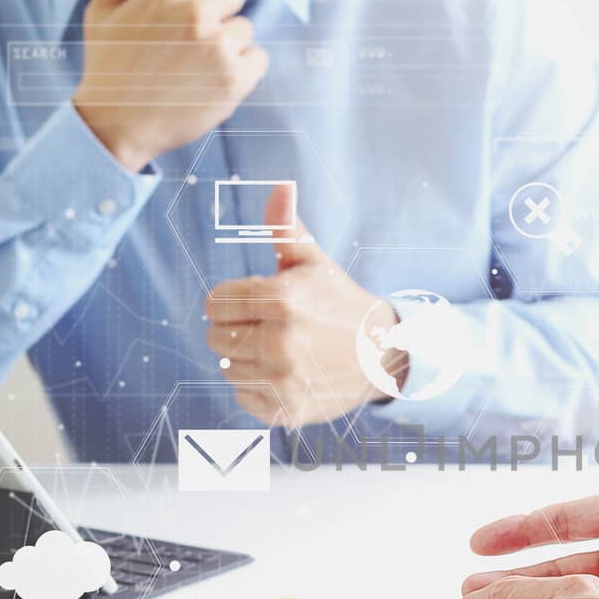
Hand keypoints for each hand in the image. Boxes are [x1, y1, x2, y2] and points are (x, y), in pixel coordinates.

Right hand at [72, 0, 268, 171]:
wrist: (116, 124)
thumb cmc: (108, 65)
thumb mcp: (103, 11)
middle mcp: (195, 13)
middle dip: (222, 9)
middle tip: (198, 34)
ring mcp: (217, 47)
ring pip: (246, 27)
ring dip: (230, 42)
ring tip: (199, 62)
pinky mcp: (234, 80)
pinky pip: (258, 58)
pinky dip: (244, 69)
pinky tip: (214, 78)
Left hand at [206, 184, 406, 425]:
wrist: (383, 354)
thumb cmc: (340, 304)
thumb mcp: (315, 263)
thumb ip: (286, 229)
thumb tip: (279, 187)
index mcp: (282, 300)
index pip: (215, 303)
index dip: (231, 300)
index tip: (256, 304)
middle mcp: (280, 342)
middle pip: (215, 336)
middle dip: (235, 329)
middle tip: (269, 328)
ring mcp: (283, 380)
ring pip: (226, 368)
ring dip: (245, 360)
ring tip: (279, 352)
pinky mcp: (286, 411)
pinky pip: (243, 397)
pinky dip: (257, 389)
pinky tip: (284, 375)